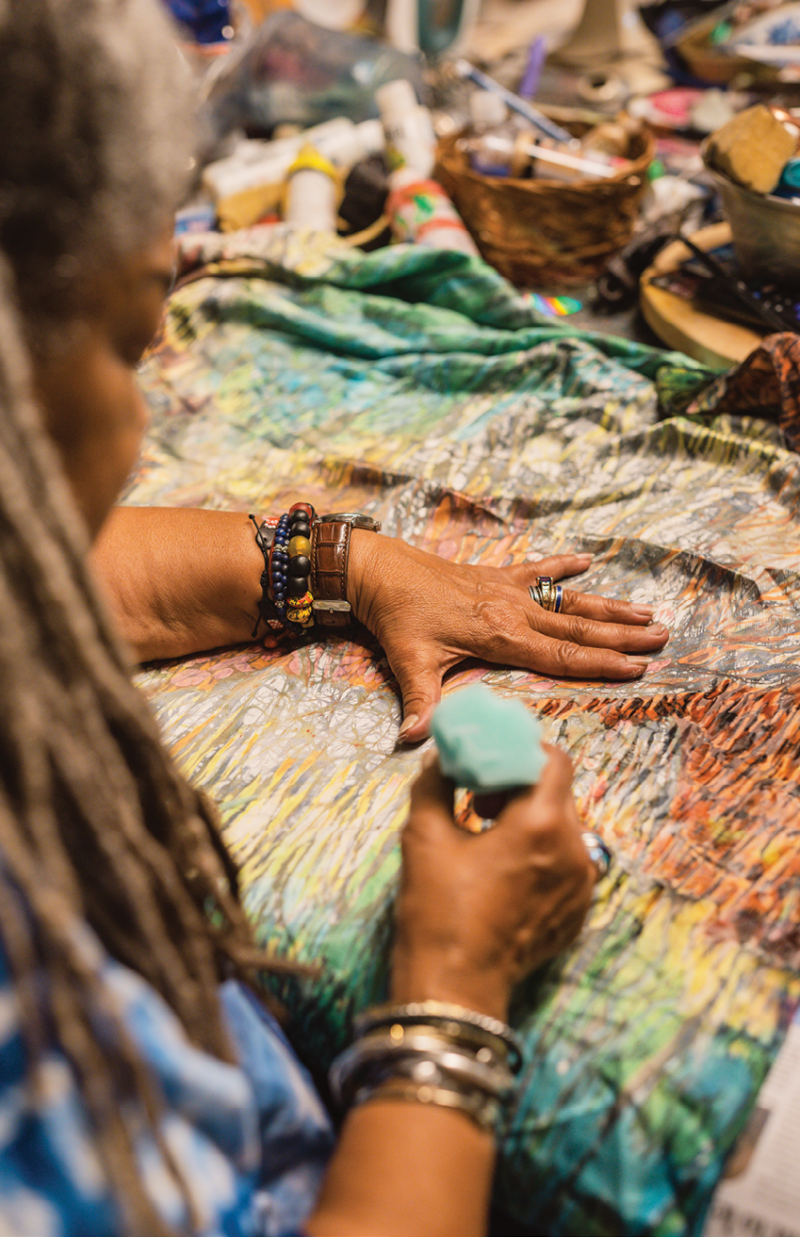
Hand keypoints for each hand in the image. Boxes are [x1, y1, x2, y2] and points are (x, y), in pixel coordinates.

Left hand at [348, 532, 668, 741]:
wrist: (378, 570)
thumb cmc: (396, 618)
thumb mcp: (409, 663)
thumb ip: (420, 705)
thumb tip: (416, 742)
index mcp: (499, 637)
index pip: (561, 657)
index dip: (601, 664)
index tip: (636, 669)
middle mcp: (511, 611)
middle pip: (577, 629)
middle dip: (621, 637)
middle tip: (660, 638)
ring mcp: (506, 590)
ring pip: (567, 601)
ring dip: (606, 608)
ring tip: (644, 612)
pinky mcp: (494, 575)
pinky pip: (536, 570)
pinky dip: (562, 566)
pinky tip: (588, 561)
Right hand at [392, 747, 594, 1021]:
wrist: (455, 987)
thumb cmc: (438, 910)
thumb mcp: (424, 836)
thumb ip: (434, 783)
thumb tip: (440, 758)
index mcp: (540, 824)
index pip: (555, 759)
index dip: (523, 753)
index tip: (491, 766)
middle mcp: (573, 849)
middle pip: (560, 793)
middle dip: (523, 787)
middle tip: (482, 802)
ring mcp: (582, 884)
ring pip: (565, 828)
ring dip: (533, 821)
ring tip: (492, 839)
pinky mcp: (579, 911)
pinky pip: (567, 863)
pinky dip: (542, 854)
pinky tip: (506, 872)